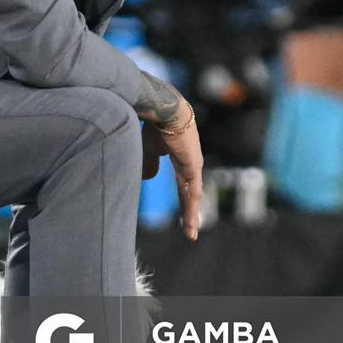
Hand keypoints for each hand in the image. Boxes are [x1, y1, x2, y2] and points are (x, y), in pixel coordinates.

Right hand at [142, 110, 202, 241]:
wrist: (164, 109)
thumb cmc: (156, 123)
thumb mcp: (149, 147)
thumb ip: (149, 163)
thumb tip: (148, 177)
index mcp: (181, 158)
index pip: (183, 184)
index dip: (182, 200)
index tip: (183, 214)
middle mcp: (191, 163)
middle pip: (190, 193)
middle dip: (189, 212)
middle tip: (189, 230)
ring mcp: (194, 165)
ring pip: (193, 196)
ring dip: (191, 215)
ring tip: (191, 233)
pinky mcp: (193, 166)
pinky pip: (193, 192)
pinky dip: (192, 208)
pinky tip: (190, 221)